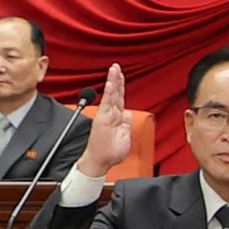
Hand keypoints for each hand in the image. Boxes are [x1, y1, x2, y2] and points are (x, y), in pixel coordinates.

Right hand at [74, 66, 132, 182]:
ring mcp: (106, 116)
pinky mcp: (102, 120)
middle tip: (116, 66)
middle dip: (116, 79)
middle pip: (115, 93)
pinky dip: (108, 94)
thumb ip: (126, 123)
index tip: (121, 75)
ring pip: (111, 95)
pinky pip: (106, 104)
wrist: (101, 162)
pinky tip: (110, 84)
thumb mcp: (125, 136)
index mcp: (117, 118)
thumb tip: (127, 113)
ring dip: (113, 81)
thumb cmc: (111, 152)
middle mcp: (111, 114)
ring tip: (113, 69)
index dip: (121, 86)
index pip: (120, 98)